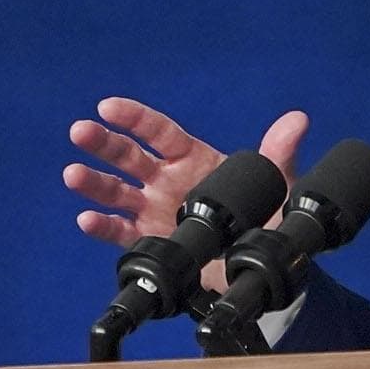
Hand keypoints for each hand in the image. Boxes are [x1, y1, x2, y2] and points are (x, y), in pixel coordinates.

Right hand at [66, 97, 308, 247]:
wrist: (258, 261)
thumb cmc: (265, 215)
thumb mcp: (275, 183)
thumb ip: (278, 153)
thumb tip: (297, 120)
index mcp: (191, 158)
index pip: (158, 132)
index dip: (134, 118)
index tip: (108, 107)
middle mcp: (166, 180)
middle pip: (128, 157)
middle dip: (103, 143)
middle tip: (80, 131)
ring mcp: (154, 209)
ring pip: (117, 192)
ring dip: (93, 183)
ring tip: (72, 175)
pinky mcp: (150, 239)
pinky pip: (120, 232)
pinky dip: (102, 226)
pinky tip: (86, 219)